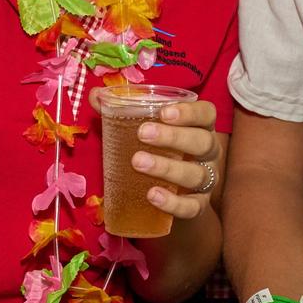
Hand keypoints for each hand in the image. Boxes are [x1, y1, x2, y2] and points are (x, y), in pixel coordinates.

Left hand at [133, 97, 221, 221]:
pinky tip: (152, 195)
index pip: (206, 114)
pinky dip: (173, 202)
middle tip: (143, 133)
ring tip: (138, 162)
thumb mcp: (143, 133)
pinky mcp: (198, 207)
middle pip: (204, 142)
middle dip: (175, 137)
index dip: (190, 112)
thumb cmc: (156, 155)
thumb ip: (122, 112)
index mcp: (199, 129)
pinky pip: (192, 207)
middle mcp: (208, 154)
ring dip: (168, 167)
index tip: (163, 112)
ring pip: (197, 174)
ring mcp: (206, 182)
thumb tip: (94, 95)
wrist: (164, 204)